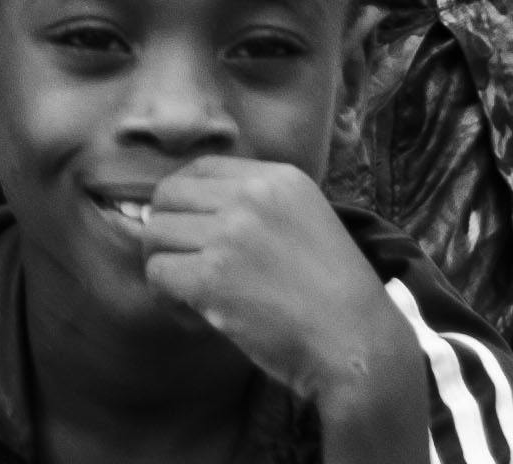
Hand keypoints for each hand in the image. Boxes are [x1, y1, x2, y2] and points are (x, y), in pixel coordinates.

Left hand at [133, 155, 420, 439]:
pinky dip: (167, 298)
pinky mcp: (212, 277)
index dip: (184, 201)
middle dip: (167, 232)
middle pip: (168, 195)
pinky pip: (157, 273)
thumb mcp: (307, 222)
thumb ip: (258, 208)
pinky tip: (193, 316)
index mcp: (278, 178)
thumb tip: (187, 212)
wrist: (358, 344)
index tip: (191, 233)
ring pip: (154, 233)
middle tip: (185, 266)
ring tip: (190, 295)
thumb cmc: (336, 297)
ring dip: (165, 266)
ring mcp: (230, 234)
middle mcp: (251, 196)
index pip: (200, 168)